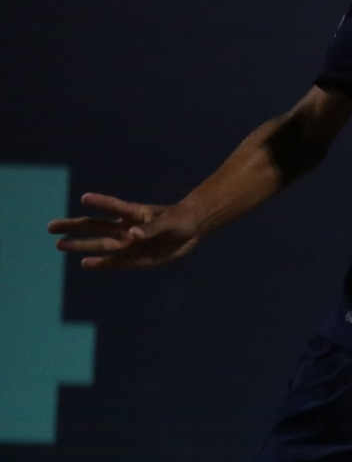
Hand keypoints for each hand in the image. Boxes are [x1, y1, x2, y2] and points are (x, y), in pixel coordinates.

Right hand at [48, 192, 200, 268]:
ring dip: (80, 245)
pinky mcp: (135, 258)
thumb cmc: (179, 220)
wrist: (191, 230)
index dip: (100, 202)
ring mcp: (129, 243)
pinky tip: (84, 263)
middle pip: (95, 226)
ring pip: (100, 244)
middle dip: (73, 227)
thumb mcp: (170, 222)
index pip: (114, 206)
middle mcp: (126, 228)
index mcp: (135, 214)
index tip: (85, 198)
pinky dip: (100, 263)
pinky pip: (114, 261)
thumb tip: (131, 235)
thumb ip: (151, 228)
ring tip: (59, 245)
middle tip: (50, 227)